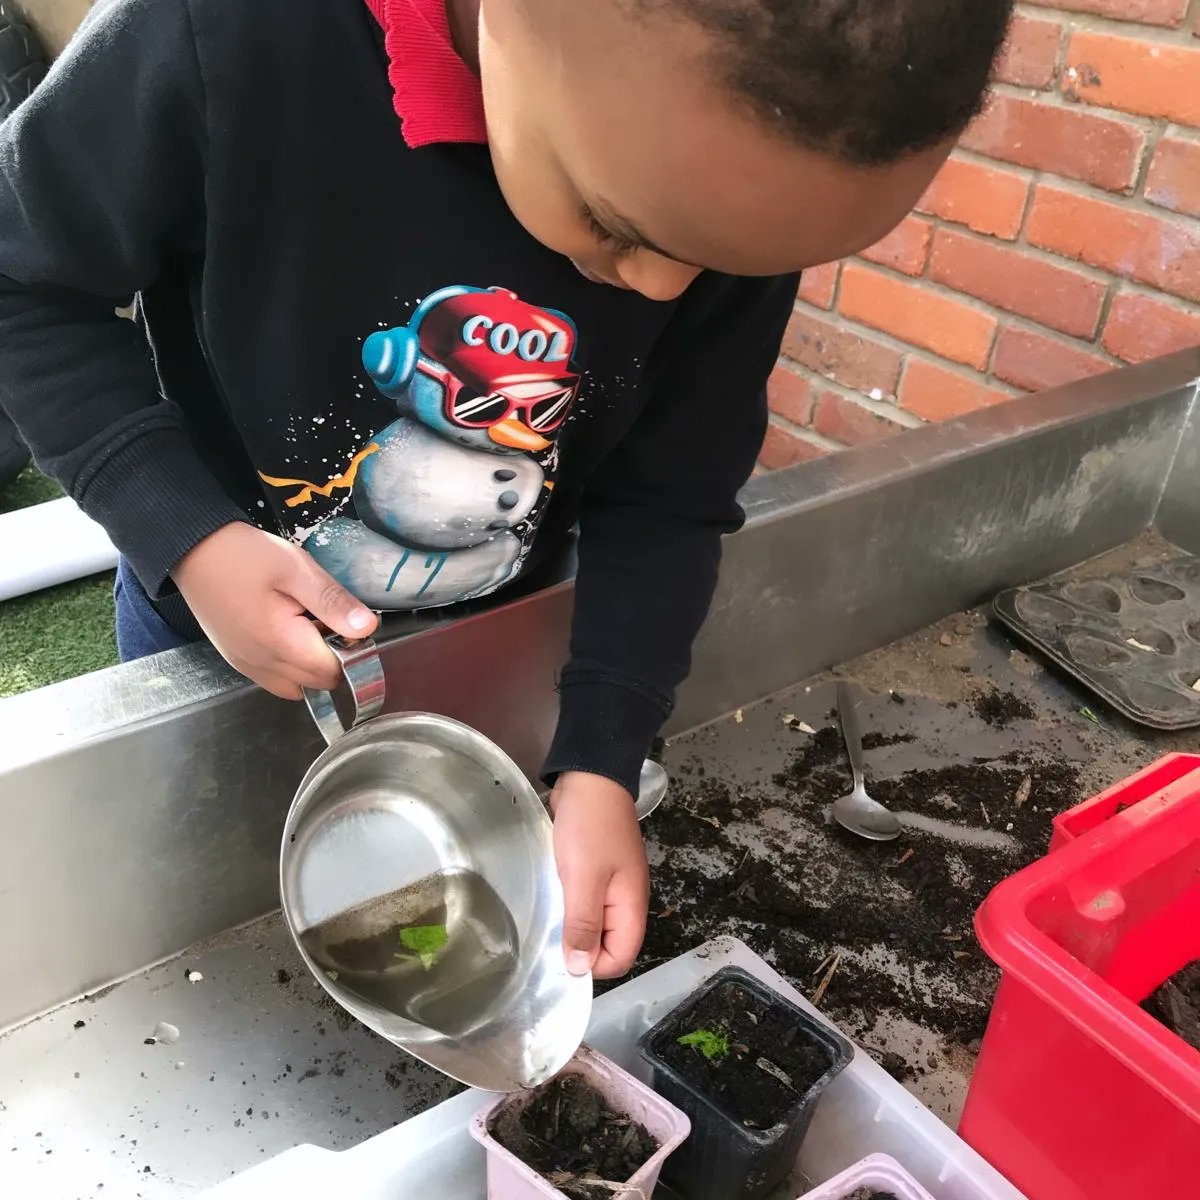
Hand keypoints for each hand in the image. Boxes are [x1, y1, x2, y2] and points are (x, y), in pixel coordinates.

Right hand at [173, 522, 377, 698]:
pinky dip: (288, 665)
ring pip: (296, 686)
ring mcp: (246, 665)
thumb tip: (367, 628)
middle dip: (332, 658)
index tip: (348, 622)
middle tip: (325, 619)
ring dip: (310, 665)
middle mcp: (262, 664)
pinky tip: (286, 631)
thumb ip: (332, 602)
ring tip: (306, 625)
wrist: (192, 549)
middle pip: (317, 683)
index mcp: (281, 644)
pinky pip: (273, 678)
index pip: (334, 671)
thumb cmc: (244, 555)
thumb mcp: (296, 569)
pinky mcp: (236, 659)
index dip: (351, 650)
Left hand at [551, 771, 648, 979]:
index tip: (561, 951)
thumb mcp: (584, 877)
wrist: (591, 777)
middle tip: (549, 933)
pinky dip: (568, 904)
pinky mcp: (595, 871)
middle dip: (580, 946)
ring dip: (572, 924)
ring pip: (593, 923)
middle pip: (608, 944)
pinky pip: (583, 901)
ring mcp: (611, 885)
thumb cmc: (589, 827)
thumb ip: (583, 923)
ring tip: (546, 915)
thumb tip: (581, 969)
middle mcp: (625, 900)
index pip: (620, 958)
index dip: (593, 964)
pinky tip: (550, 896)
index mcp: (631, 906)